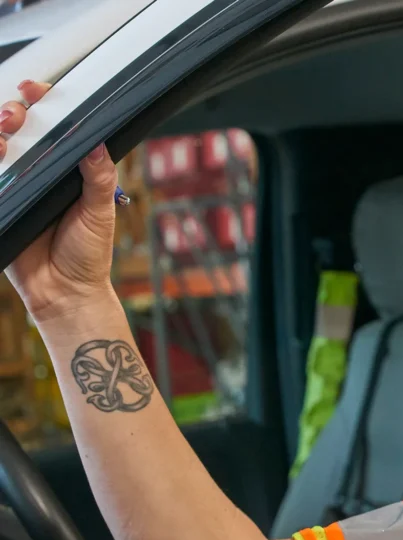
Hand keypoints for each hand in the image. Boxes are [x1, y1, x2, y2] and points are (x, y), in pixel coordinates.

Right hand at [2, 80, 119, 321]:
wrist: (66, 293)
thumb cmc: (88, 253)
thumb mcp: (99, 211)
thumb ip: (97, 177)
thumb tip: (98, 142)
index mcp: (65, 169)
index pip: (51, 127)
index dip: (41, 103)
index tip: (35, 90)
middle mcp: (37, 173)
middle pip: (16, 130)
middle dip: (13, 113)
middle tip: (17, 116)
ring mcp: (14, 187)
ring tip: (3, 135)